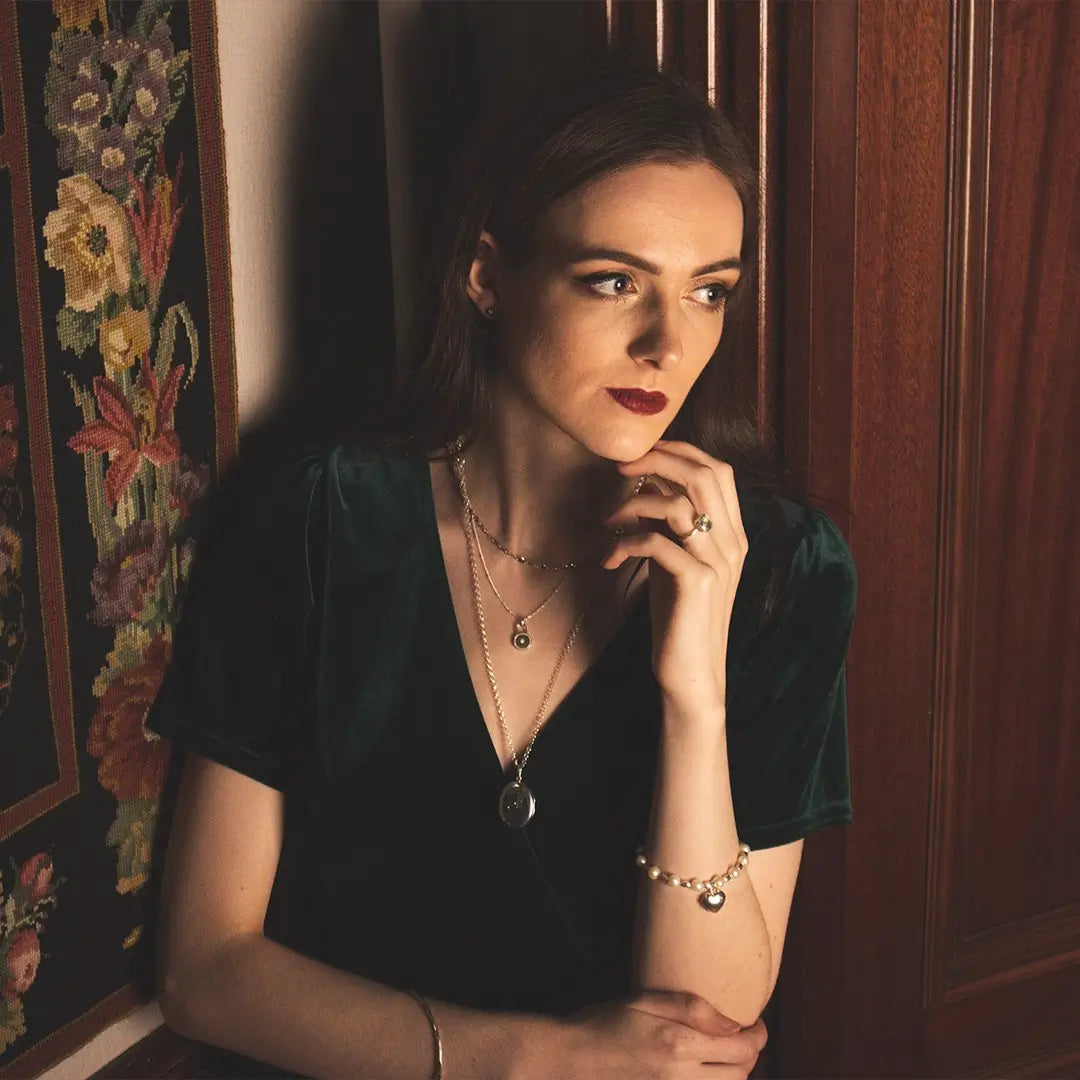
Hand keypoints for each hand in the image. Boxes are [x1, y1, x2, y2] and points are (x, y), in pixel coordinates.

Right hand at [523, 989, 766, 1078]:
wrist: (571, 1060)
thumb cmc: (603, 1024)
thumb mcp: (645, 1000)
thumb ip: (692, 1008)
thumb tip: (734, 1023)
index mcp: (679, 1044)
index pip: (742, 1048)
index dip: (758, 1036)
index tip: (757, 1025)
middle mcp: (682, 1077)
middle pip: (741, 1075)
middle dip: (749, 1055)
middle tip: (741, 1038)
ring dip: (733, 1074)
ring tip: (724, 1056)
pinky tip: (704, 1073)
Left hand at [603, 439, 748, 715]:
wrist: (691, 673)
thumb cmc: (678, 617)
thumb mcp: (676, 561)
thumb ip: (672, 525)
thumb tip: (650, 486)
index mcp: (733, 535)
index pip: (718, 471)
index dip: (680, 451)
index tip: (642, 452)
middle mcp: (732, 544)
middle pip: (703, 475)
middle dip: (658, 461)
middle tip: (620, 467)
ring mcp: (717, 563)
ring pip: (679, 504)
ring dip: (635, 504)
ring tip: (609, 521)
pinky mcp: (696, 583)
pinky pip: (657, 541)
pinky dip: (626, 542)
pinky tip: (609, 558)